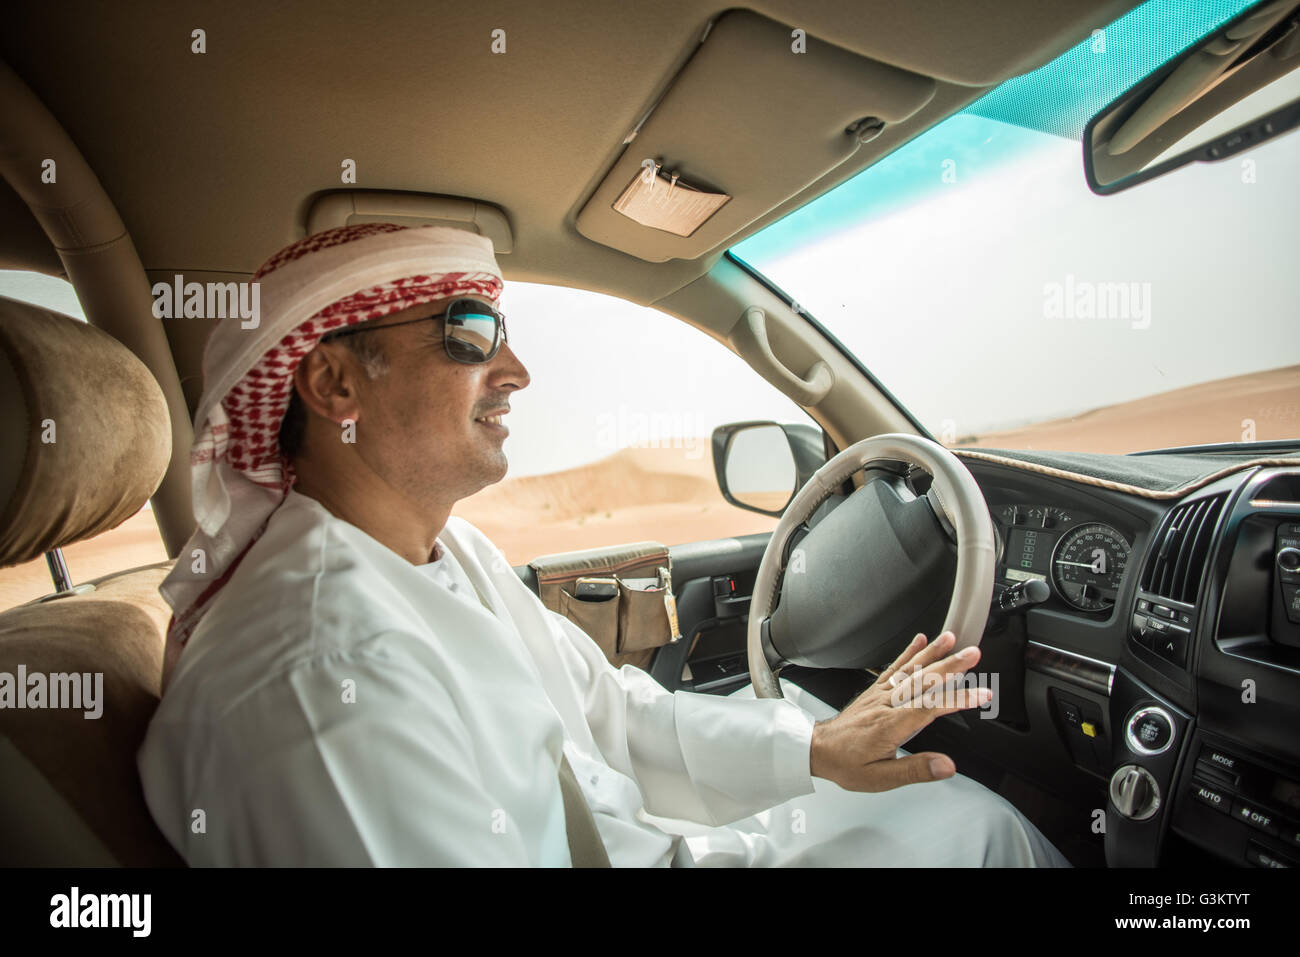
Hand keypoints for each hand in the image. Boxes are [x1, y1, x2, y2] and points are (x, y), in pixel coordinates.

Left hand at [808, 631, 990, 791]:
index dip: (958, 699)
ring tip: (952, 639)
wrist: (817, 750)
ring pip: (910, 669)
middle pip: (923, 681)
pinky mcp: (875, 690)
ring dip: (933, 653)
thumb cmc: (847, 764)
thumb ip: (916, 770)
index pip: (930, 707)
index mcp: (891, 725)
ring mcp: (881, 694)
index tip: (982, 693)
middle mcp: (887, 704)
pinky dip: (908, 652)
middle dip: (951, 665)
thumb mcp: (881, 777)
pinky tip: (920, 640)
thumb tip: (946, 766)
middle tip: (974, 653)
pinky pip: (893, 668)